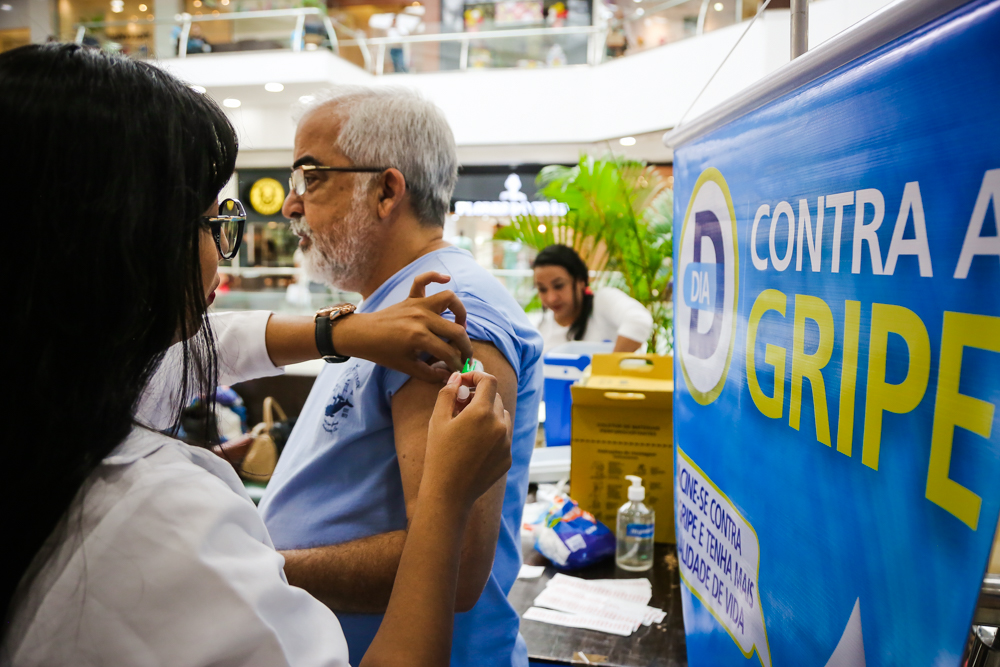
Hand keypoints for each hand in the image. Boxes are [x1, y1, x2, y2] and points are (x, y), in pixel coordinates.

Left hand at [336, 272, 473, 382]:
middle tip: (465, 354)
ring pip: (448, 299)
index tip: (459, 369)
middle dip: (465, 346)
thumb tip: (448, 376)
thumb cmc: (382, 352)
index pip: (448, 352)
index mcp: (420, 338)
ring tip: (460, 324)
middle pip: (455, 330)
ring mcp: (417, 305)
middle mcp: (422, 318)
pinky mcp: (411, 298)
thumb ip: (430, 374)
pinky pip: (423, 280)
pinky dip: (434, 276)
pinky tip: (445, 278)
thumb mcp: (407, 368)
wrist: (361, 335)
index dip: (457, 364)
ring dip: (459, 311)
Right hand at [424, 371, 511, 509]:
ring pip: (502, 417)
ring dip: (489, 414)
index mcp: (482, 412)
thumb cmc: (439, 454)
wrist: (449, 492)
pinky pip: (504, 437)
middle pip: (495, 398)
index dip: (477, 375)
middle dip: (479, 396)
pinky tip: (474, 446)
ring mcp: (506, 442)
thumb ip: (448, 394)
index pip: (489, 381)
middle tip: (460, 406)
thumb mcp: (437, 420)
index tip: (465, 381)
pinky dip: (493, 434)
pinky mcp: (508, 457)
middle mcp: (500, 425)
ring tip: (469, 426)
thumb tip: (457, 377)